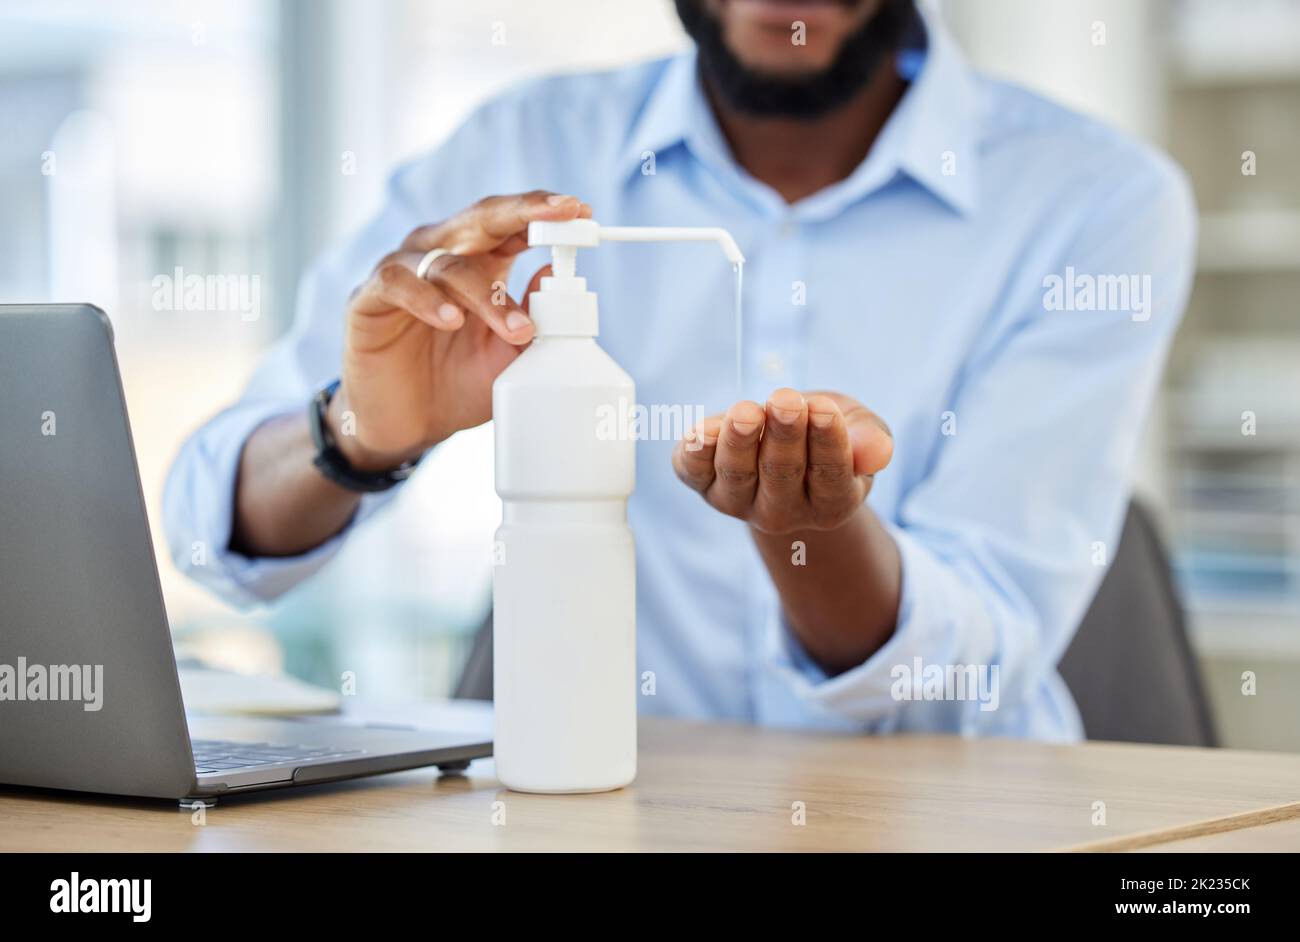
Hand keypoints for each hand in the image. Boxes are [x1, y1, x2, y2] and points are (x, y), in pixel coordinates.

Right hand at [333, 191, 592, 471]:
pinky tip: (450, 319)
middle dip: (524, 213)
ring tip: (516, 330)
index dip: (545, 213)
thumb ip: (532, 316)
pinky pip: (397, 283)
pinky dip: (427, 299)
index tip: (582, 212)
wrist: (409, 426)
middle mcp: (441, 255)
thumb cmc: (459, 383)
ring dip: (486, 293)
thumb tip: (555, 274)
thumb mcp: (509, 355)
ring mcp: (403, 271)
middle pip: (482, 219)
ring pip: (448, 262)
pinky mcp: (368, 298)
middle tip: (561, 216)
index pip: (514, 224)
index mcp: (480, 261)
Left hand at [672, 388, 892, 533]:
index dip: (827, 442)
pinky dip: (695, 452)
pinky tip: (700, 432)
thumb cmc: (825, 432)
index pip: (831, 477)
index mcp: (830, 504)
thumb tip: (876, 449)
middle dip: (784, 435)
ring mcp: (738, 501)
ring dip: (740, 441)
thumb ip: (870, 438)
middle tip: (785, 400)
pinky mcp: (703, 482)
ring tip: (747, 411)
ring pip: (737, 475)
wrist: (785, 443)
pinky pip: (694, 471)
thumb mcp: (858, 428)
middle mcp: (782, 512)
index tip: (823, 410)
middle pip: (782, 475)